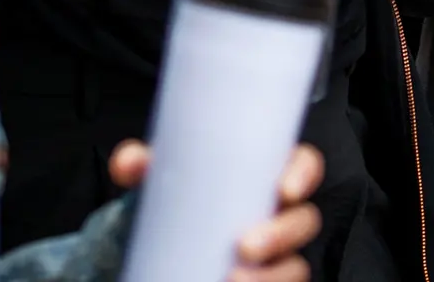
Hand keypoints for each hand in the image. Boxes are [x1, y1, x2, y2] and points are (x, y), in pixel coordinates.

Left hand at [109, 140, 323, 281]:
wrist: (162, 241)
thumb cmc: (178, 197)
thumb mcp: (162, 174)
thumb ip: (142, 164)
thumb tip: (128, 164)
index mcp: (265, 174)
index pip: (304, 163)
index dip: (304, 173)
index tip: (284, 188)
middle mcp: (278, 213)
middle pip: (303, 221)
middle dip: (281, 235)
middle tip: (245, 245)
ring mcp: (277, 254)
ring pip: (295, 266)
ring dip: (271, 277)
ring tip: (232, 280)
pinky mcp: (266, 280)